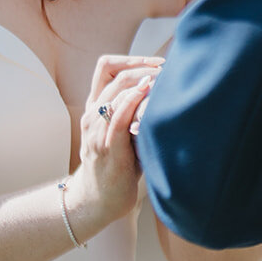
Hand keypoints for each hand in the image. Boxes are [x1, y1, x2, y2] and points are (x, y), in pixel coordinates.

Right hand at [65, 56, 162, 237]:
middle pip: (113, 74)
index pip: (106, 66)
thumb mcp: (124, 132)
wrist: (98, 201)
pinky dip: (131, 102)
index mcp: (94, 106)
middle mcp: (92, 114)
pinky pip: (117, 119)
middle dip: (143, 66)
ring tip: (162, 78)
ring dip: (141, 81)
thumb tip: (169, 92)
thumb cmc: (118, 165)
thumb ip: (136, 111)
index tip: (158, 63)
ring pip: (115, 92)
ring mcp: (96, 131)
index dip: (132, 59)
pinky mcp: (106, 148)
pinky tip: (147, 94)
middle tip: (166, 69)